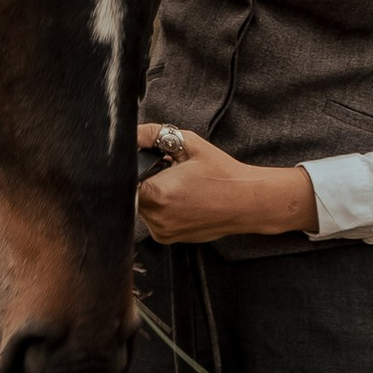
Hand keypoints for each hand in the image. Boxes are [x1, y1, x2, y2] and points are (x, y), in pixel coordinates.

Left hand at [134, 123, 316, 246]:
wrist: (247, 202)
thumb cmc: (221, 173)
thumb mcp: (189, 144)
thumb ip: (154, 134)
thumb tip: (131, 133)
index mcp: (158, 193)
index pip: (125, 179)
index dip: (132, 167)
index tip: (147, 161)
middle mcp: (157, 217)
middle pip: (131, 193)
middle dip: (144, 178)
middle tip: (167, 170)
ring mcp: (162, 231)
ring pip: (140, 206)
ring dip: (151, 193)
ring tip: (177, 184)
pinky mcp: (167, 238)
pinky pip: (152, 218)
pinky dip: (159, 207)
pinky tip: (181, 199)